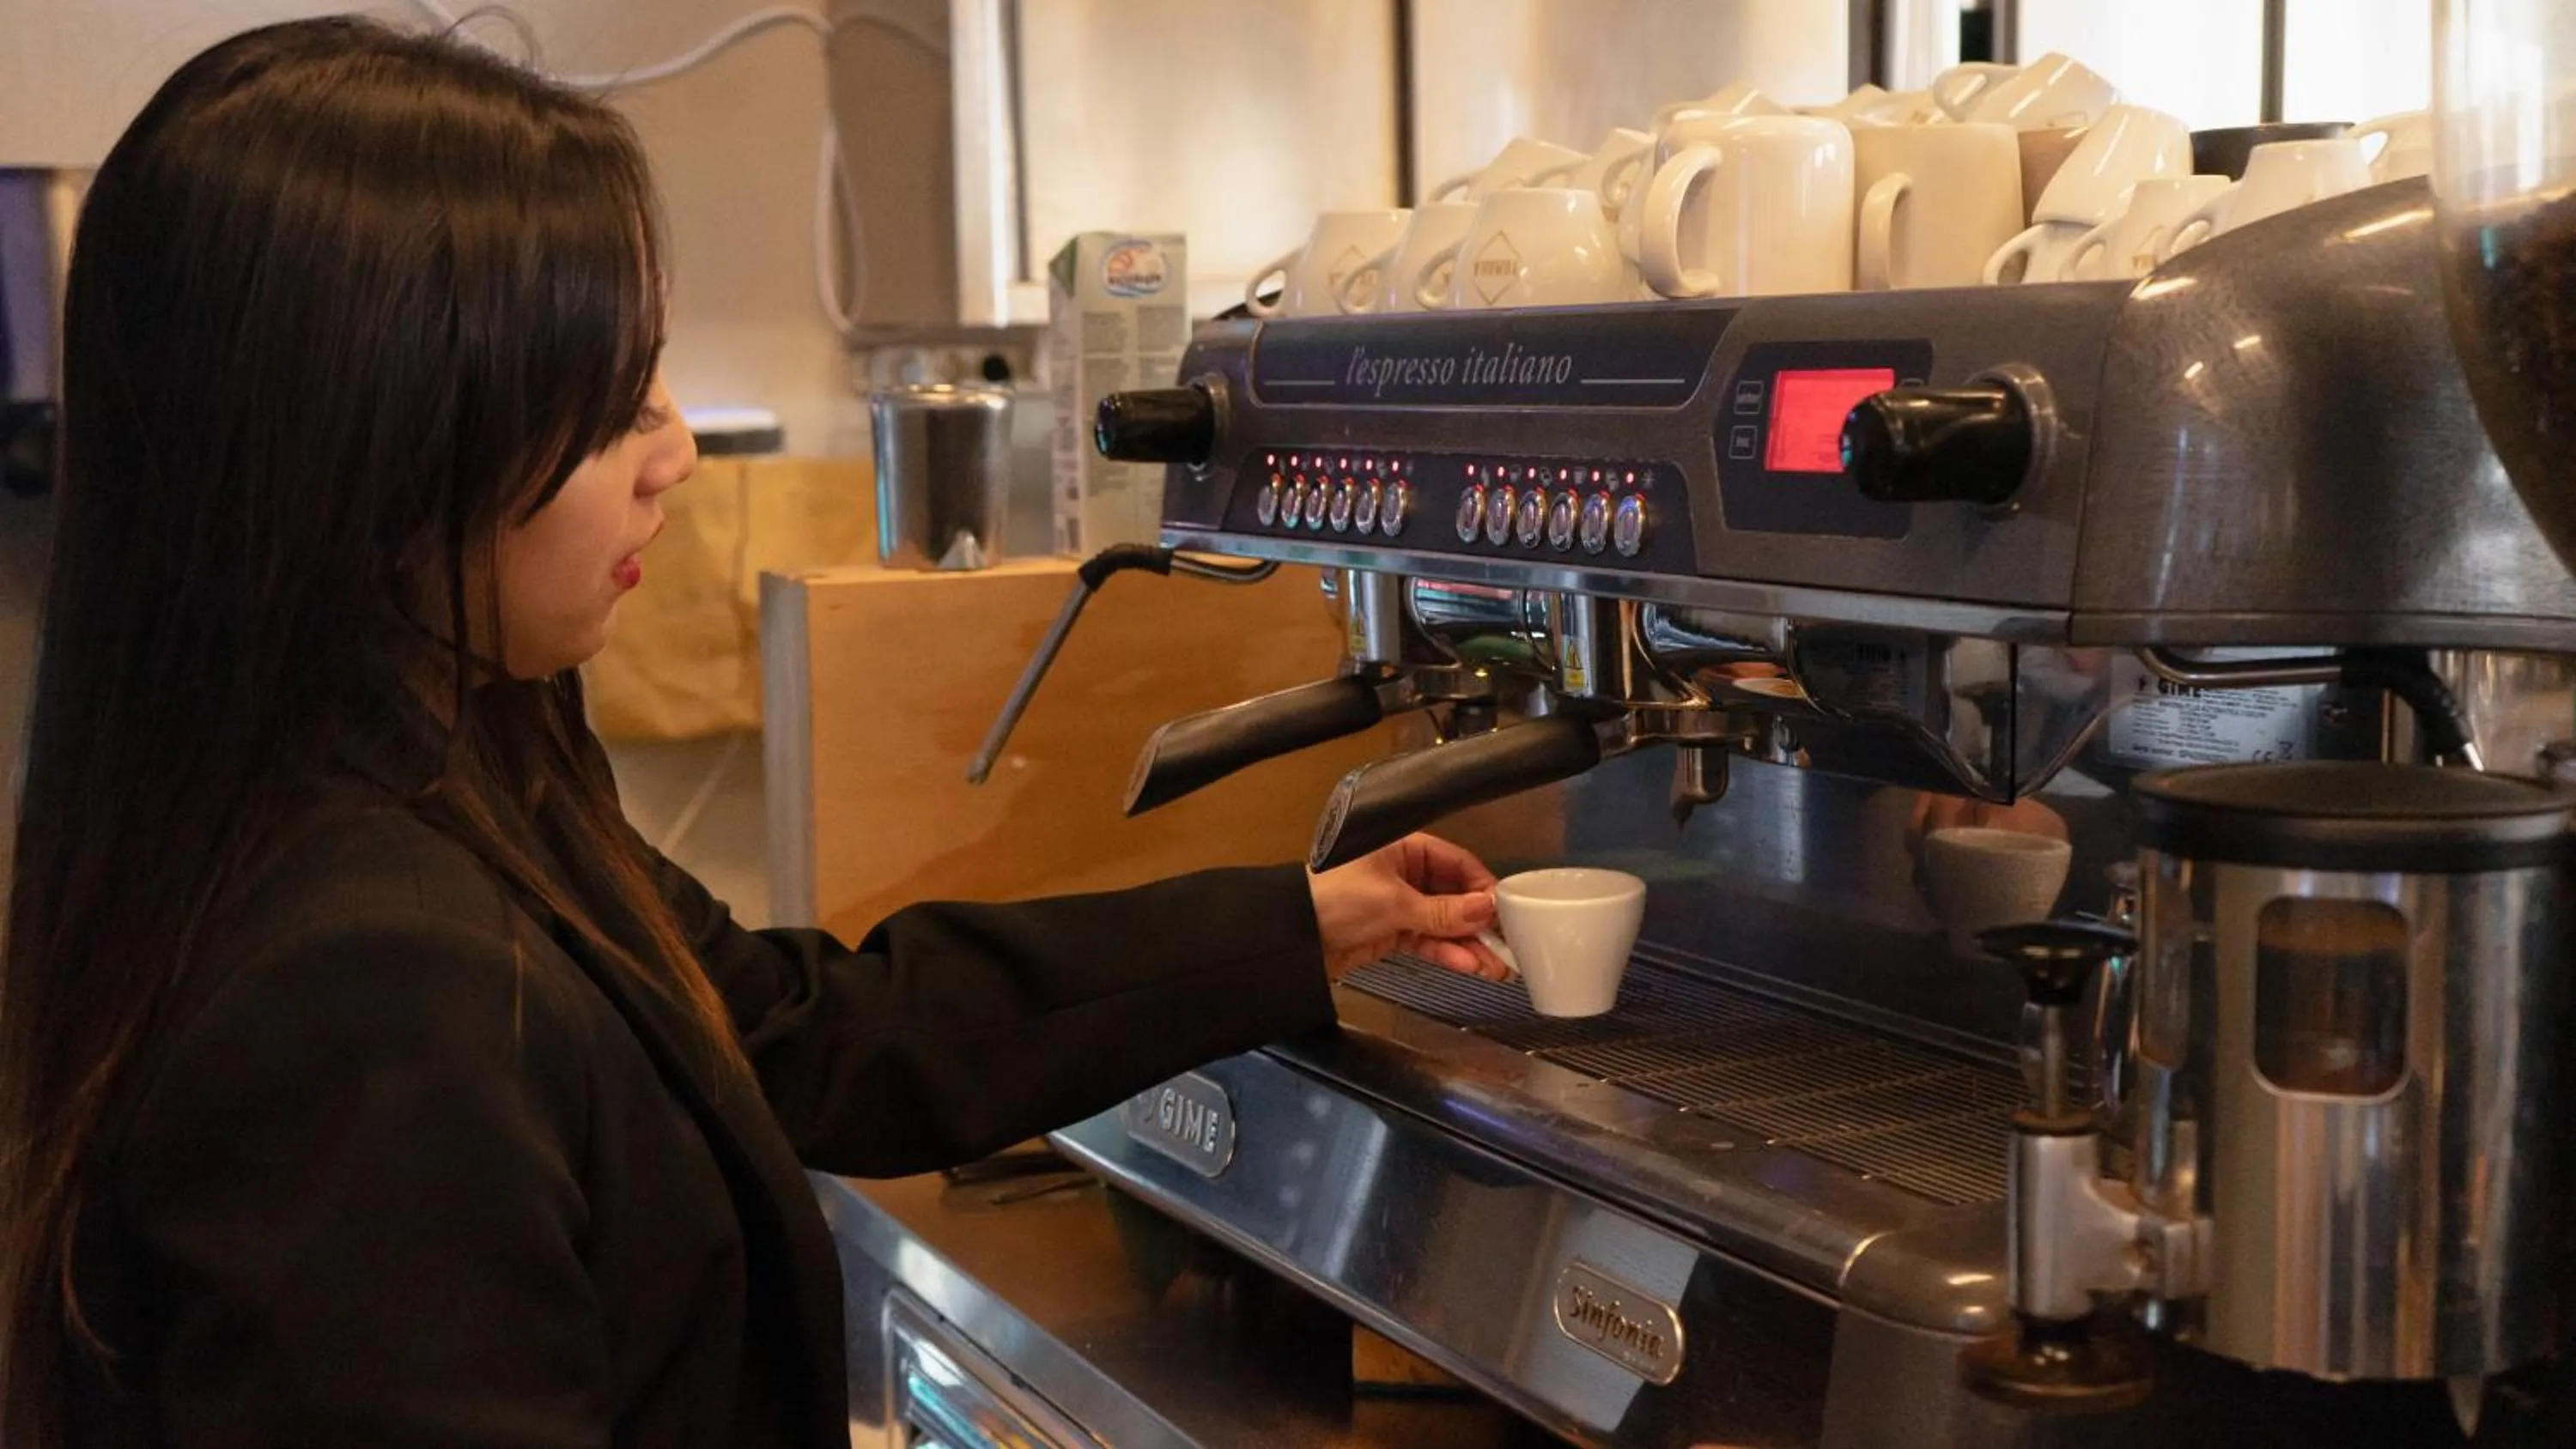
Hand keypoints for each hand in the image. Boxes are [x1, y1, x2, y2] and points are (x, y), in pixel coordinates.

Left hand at [1308, 834, 1510, 981]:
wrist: (1291, 937)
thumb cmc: (1334, 899)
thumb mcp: (1393, 902)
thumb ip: (1442, 911)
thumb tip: (1486, 909)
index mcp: (1405, 849)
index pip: (1457, 863)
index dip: (1482, 887)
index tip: (1505, 911)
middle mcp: (1406, 873)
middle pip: (1455, 896)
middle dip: (1479, 924)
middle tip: (1506, 947)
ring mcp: (1400, 904)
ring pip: (1444, 923)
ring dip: (1468, 945)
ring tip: (1494, 966)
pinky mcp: (1393, 932)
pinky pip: (1428, 941)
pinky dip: (1446, 953)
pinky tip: (1467, 965)